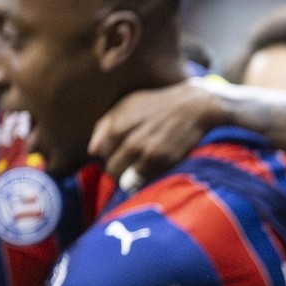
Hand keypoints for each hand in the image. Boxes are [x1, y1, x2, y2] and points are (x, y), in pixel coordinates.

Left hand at [89, 79, 226, 189]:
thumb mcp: (127, 106)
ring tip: (138, 171)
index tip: (119, 154)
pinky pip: (142, 179)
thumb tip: (92, 151)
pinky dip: (142, 180)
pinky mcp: (162, 160)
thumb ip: (105, 126)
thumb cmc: (158, 105)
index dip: (108, 156)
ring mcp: (146, 151)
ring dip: (128, 178)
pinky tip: (149, 171)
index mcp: (117, 124)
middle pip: (111, 168)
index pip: (100, 153)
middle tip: (129, 165)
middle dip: (117, 169)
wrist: (193, 107)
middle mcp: (130, 139)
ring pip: (124, 178)